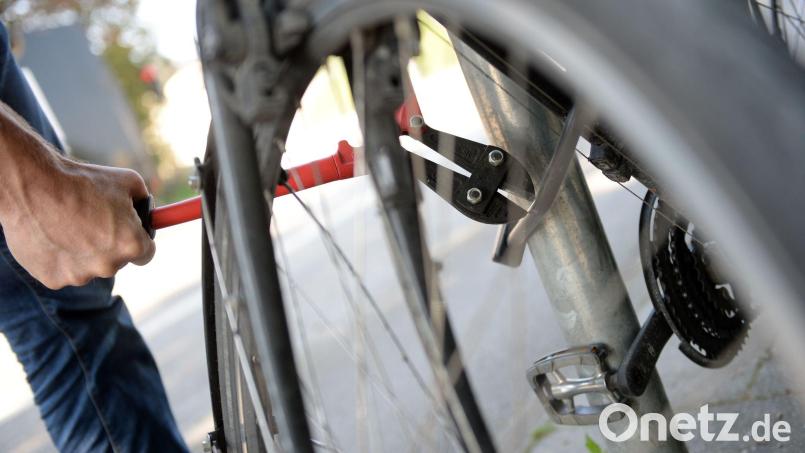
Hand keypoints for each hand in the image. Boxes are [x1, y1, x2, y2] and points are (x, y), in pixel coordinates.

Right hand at [1, 157, 155, 288]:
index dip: (138, 240)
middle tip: (91, 221)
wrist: (33, 185)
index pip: (146, 253)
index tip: (129, 232)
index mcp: (131, 245)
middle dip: (109, 244)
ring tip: (66, 224)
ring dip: (83, 252)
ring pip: (89, 267)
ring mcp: (79, 276)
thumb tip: (149, 211)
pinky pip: (64, 270)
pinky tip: (51, 235)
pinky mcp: (53, 279)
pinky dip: (60, 257)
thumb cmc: (83, 180)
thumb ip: (145, 201)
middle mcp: (108, 266)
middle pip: (116, 261)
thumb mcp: (128, 181)